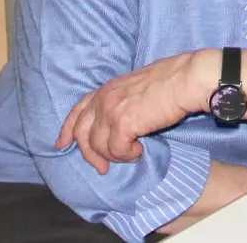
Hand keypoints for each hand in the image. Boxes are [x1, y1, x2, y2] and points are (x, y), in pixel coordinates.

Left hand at [56, 50, 210, 173]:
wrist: (185, 79)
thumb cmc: (170, 82)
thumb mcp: (135, 87)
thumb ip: (121, 102)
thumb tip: (120, 124)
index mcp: (107, 89)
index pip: (78, 110)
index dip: (68, 129)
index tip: (61, 144)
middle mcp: (104, 99)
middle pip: (82, 133)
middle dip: (89, 155)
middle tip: (102, 168)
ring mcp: (111, 110)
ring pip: (98, 146)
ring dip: (115, 156)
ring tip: (132, 153)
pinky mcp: (123, 123)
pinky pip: (116, 151)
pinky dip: (127, 156)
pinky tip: (140, 150)